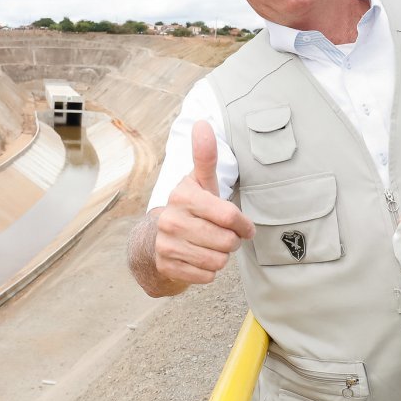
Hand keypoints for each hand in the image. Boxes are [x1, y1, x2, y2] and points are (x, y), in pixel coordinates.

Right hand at [152, 121, 253, 283]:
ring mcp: (166, 244)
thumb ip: (205, 156)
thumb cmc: (190, 207)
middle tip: (222, 236)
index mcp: (183, 196)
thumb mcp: (200, 182)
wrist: (157, 237)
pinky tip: (198, 258)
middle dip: (231, 242)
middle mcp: (170, 219)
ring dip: (220, 256)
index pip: (230, 216)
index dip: (243, 225)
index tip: (243, 226)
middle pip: (226, 242)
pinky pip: (206, 276)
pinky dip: (208, 271)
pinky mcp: (167, 265)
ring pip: (218, 261)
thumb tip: (203, 123)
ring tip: (210, 246)